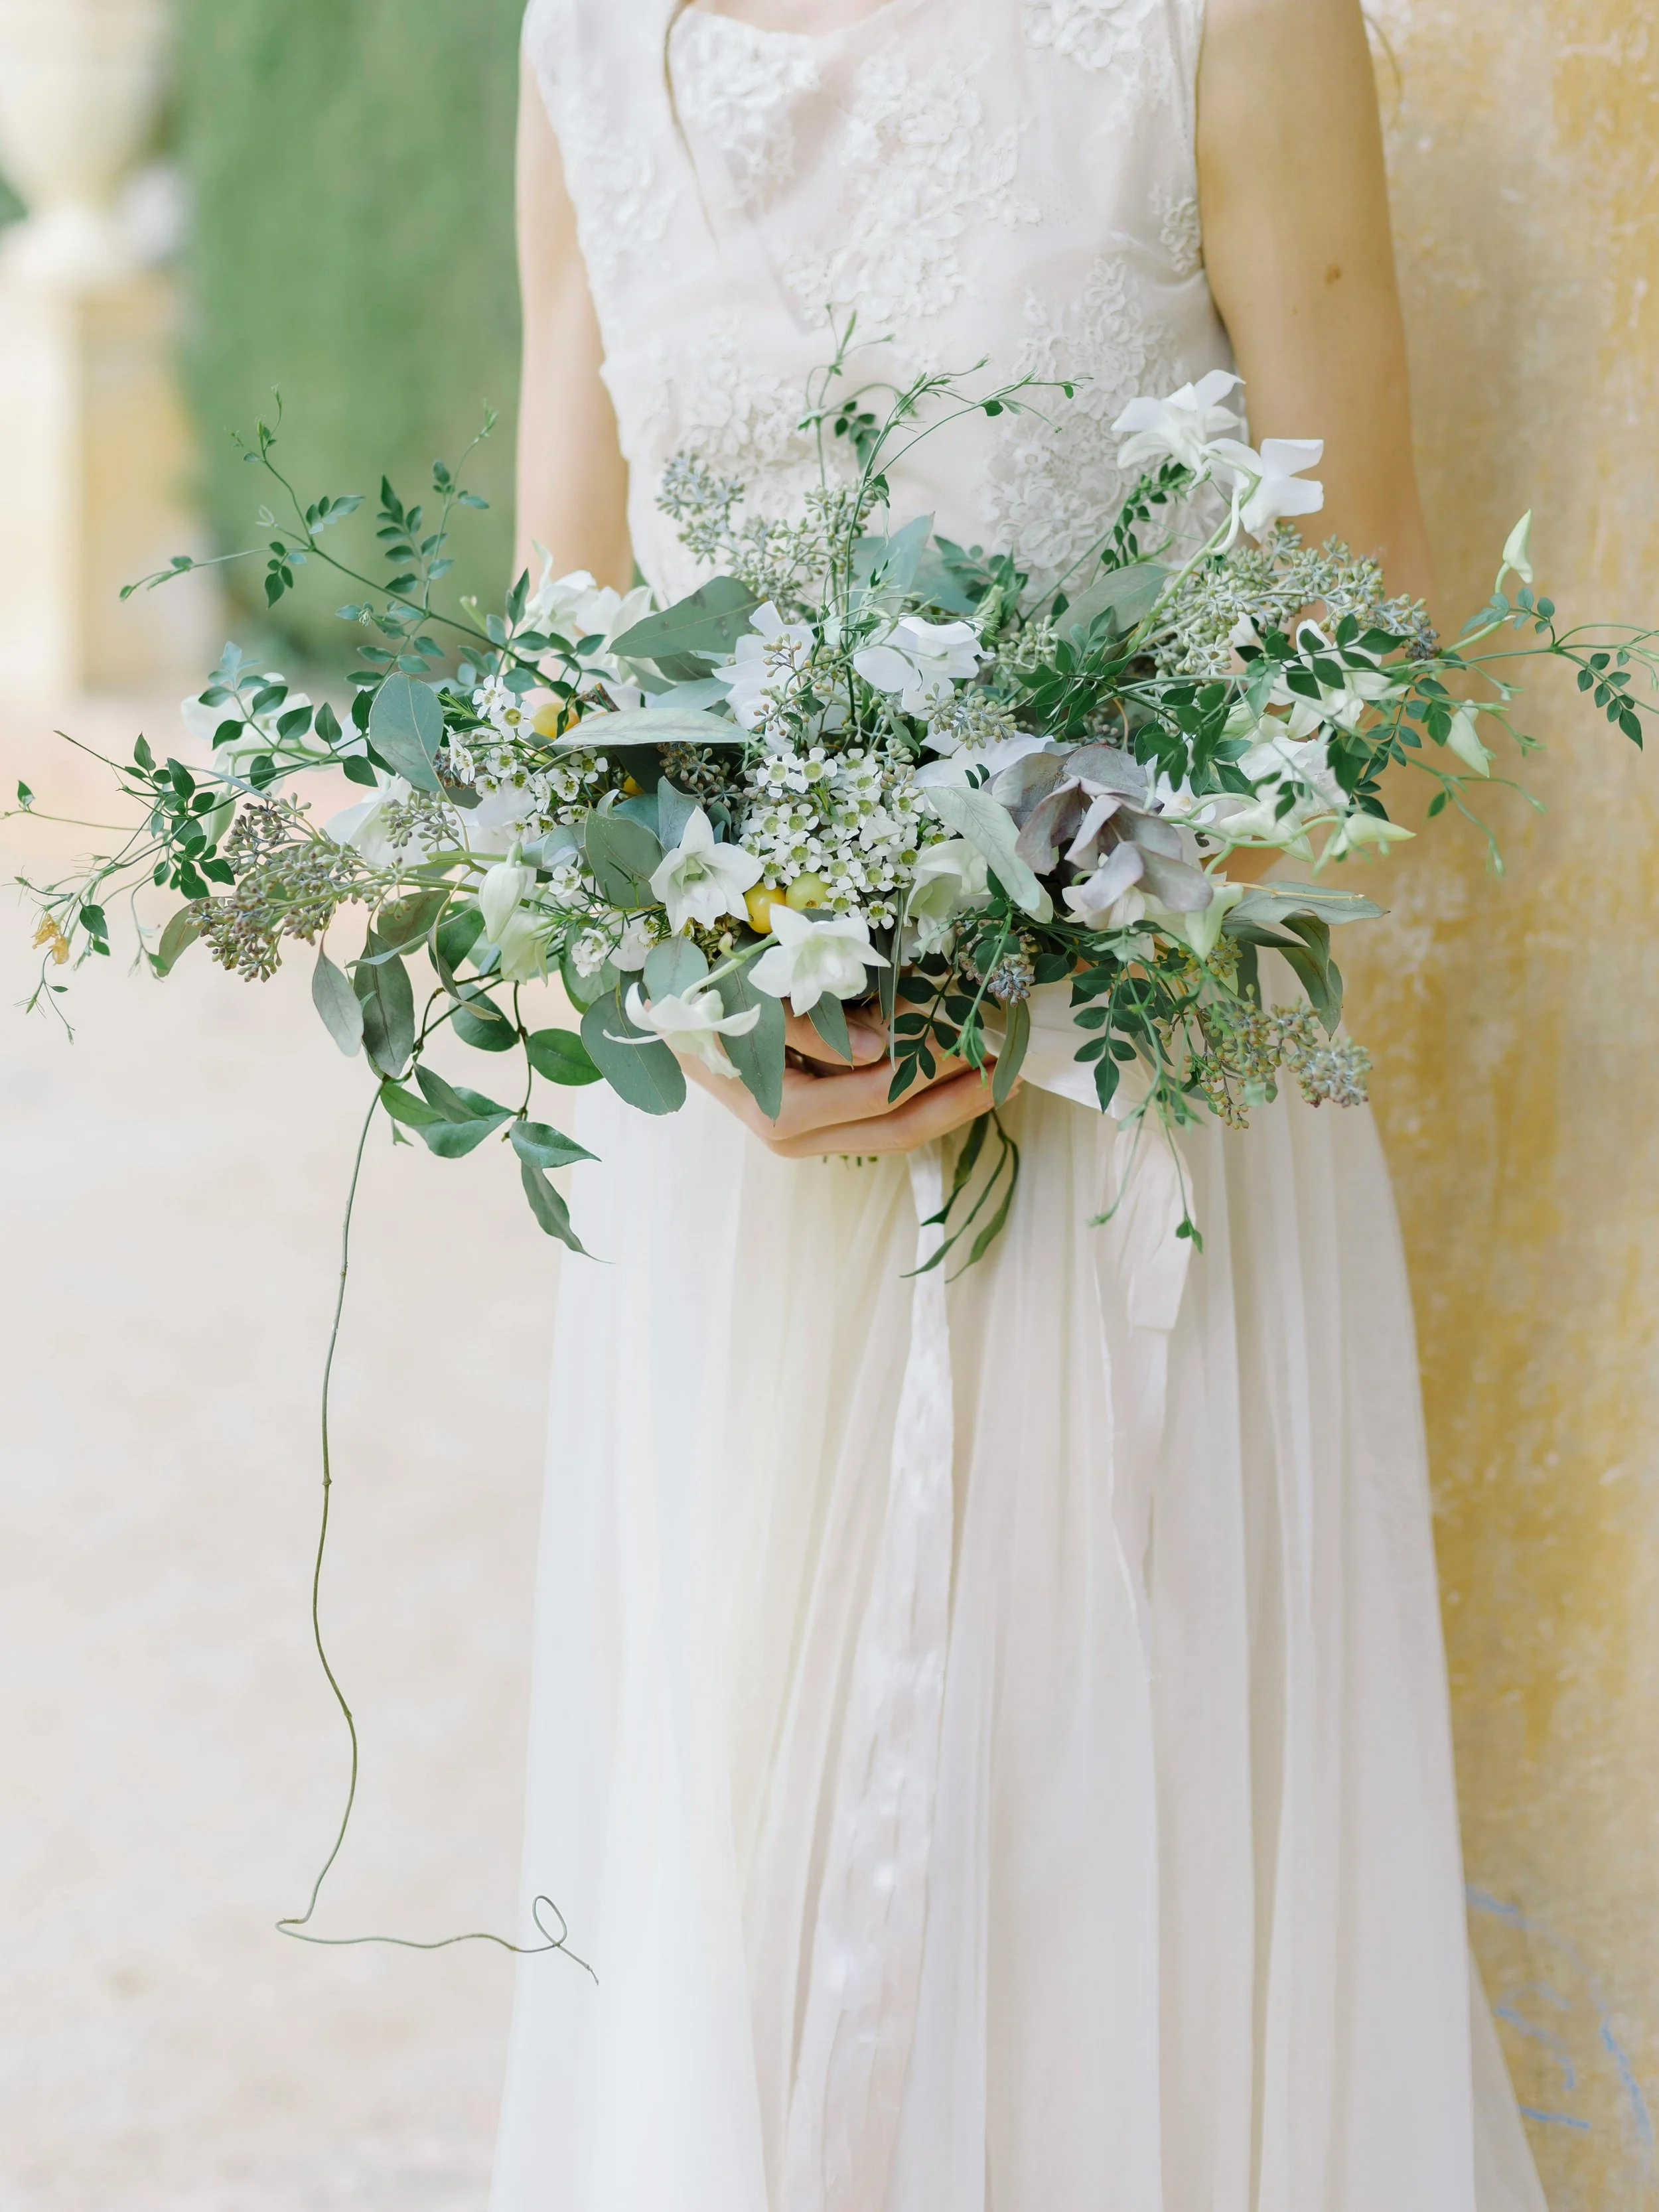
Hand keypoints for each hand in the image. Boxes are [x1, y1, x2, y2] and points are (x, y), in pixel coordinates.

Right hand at [682, 1007, 1013, 1158]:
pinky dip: (920, 1100)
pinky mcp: (809, 1126)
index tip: (984, 1035)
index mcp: (782, 1111)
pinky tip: (955, 1079)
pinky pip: (877, 1122)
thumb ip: (814, 1027)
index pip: (882, 1095)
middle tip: (1014, 1068)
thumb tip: (881, 1052)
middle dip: (962, 1101)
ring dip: (950, 1105)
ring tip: (999, 1076)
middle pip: (898, 1130)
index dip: (938, 1068)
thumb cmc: (705, 998)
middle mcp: (793, 1137)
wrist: (654, 1019)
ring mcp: (802, 1138)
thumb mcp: (756, 999)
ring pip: (893, 1133)